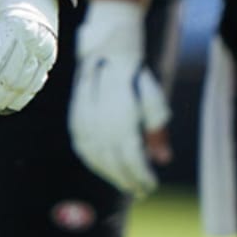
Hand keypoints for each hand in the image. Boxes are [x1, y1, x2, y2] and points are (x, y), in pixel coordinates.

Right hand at [68, 0, 170, 196]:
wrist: (106, 45)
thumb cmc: (135, 73)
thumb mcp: (153, 95)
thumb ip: (156, 127)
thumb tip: (162, 159)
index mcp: (120, 106)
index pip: (129, 151)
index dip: (139, 173)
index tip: (151, 184)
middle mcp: (99, 111)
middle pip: (111, 157)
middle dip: (127, 178)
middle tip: (141, 190)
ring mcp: (83, 113)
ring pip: (94, 154)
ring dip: (110, 174)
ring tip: (125, 183)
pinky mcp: (74, 114)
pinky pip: (82, 146)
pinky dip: (94, 162)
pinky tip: (105, 169)